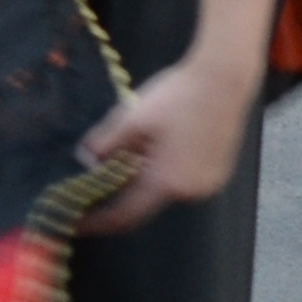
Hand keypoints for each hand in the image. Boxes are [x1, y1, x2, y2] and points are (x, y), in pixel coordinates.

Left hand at [75, 54, 258, 233]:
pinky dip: (163, 169)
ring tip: (139, 141)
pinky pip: (181, 179)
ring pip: (163, 188)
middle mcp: (190, 191)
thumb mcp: (134, 116)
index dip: (98, 222)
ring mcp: (208, 183)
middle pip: (144, 199)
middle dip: (121, 184)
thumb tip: (84, 160)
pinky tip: (160, 141)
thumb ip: (106, 142)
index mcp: (167, 182)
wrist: (224, 78)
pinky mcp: (217, 173)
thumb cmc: (179, 95)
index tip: (77, 223)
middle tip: (105, 160)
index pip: (124, 215)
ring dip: (143, 174)